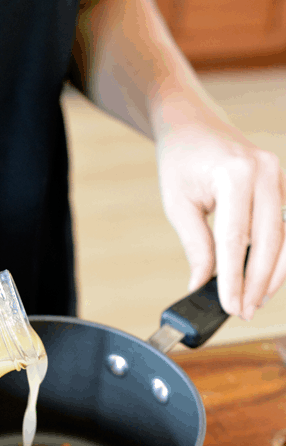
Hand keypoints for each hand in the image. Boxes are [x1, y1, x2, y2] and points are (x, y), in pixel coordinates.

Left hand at [155, 115, 285, 319]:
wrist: (193, 125)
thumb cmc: (182, 161)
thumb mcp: (179, 205)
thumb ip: (196, 246)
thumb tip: (200, 284)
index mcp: (235, 174)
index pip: (236, 239)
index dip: (234, 278)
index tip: (230, 306)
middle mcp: (264, 172)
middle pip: (268, 241)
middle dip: (258, 282)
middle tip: (244, 311)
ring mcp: (277, 177)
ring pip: (285, 236)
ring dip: (274, 273)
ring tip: (255, 301)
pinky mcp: (279, 186)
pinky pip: (284, 226)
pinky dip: (278, 255)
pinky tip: (266, 279)